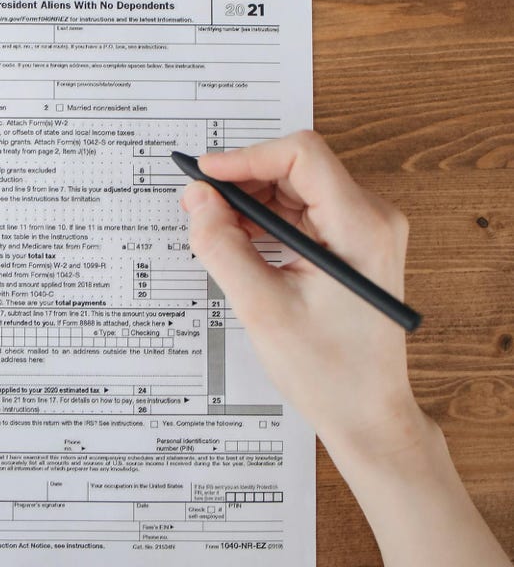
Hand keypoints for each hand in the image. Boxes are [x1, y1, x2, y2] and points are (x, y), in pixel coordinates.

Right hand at [180, 130, 424, 459]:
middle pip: (296, 166)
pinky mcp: (351, 243)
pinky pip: (302, 210)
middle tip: (198, 204)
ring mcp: (364, 230)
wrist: (368, 414)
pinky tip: (238, 238)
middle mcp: (371, 218)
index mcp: (361, 227)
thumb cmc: (328, 372)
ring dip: (250, 199)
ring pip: (296, 186)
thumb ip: (222, 246)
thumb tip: (197, 199)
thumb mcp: (262, 308)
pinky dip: (266, 217)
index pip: (302, 155)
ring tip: (212, 225)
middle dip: (242, 179)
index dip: (247, 157)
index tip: (205, 174)